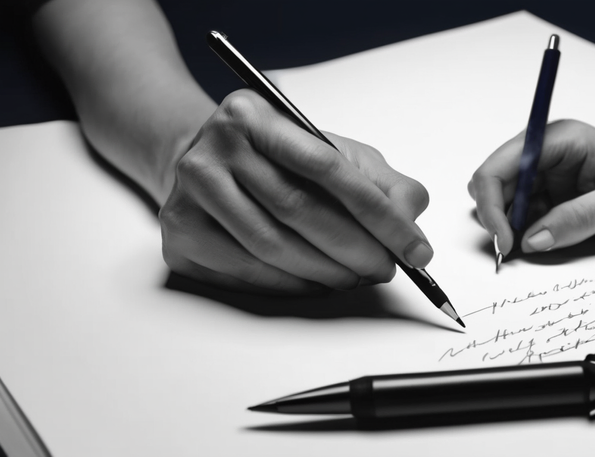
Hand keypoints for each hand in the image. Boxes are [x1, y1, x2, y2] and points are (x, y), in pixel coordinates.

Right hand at [159, 89, 430, 294]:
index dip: (378, 214)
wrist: (206, 165)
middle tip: (385, 269)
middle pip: (297, 210)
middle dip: (354, 249)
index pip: (327, 167)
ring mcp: (189, 193)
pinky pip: (247, 272)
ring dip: (325, 273)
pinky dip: (292, 285)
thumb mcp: (334, 153)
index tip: (414, 250)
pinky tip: (316, 282)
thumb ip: (381, 182)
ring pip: (271, 247)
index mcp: (255, 116)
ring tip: (354, 277)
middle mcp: (214, 148)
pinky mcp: (180, 234)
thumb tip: (410, 220)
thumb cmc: (278, 160)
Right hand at [468, 120, 594, 254]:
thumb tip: (532, 239)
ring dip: (507, 225)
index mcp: (560, 139)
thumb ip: (575, 220)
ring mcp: (544, 175)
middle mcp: (545, 153)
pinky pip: (519, 214)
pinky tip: (537, 241)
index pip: (502, 164)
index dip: (492, 201)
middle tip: (510, 247)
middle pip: (494, 181)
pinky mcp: (547, 195)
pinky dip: (520, 231)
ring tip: (526, 245)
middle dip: (496, 215)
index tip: (504, 238)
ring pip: (502, 200)